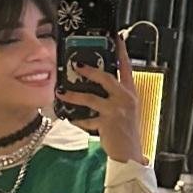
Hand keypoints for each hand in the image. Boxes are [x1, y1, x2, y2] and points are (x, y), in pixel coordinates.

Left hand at [56, 34, 144, 164]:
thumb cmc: (127, 134)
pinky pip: (87, 119)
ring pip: (91, 98)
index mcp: (131, 93)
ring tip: (62, 93)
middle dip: (90, 70)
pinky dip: (78, 120)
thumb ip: (117, 97)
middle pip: (106, 78)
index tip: (117, 36)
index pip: (126, 67)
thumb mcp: (127, 111)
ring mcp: (116, 111)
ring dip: (74, 95)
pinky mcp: (106, 124)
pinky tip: (70, 119)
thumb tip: (100, 87)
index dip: (121, 51)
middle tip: (77, 65)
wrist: (131, 155)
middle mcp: (125, 99)